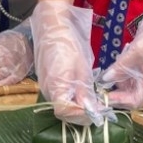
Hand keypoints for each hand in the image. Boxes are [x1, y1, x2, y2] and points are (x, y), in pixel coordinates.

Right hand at [31, 0, 107, 125]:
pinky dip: (70, 98)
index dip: (81, 115)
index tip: (96, 112)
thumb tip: (92, 110)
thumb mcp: (82, 68)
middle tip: (97, 108)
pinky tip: (80, 92)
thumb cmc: (69, 44)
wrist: (53, 26)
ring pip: (61, 104)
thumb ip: (85, 91)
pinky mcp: (46, 81)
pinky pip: (58, 95)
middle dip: (80, 113)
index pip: (65, 112)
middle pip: (63, 112)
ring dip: (76, 107)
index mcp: (55, 86)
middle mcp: (47, 90)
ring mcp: (45, 86)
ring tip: (91, 101)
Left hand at [98, 0, 142, 109]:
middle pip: (130, 93)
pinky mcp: (142, 62)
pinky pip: (129, 70)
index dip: (119, 102)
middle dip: (115, 89)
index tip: (104, 97)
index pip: (134, 102)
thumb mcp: (135, 53)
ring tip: (109, 68)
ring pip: (128, 81)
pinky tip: (120, 55)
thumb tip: (105, 79)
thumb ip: (120, 67)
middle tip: (100, 84)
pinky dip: (122, 66)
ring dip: (117, 76)